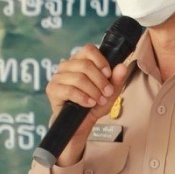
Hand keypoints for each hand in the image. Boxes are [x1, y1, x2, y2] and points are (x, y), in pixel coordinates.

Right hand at [44, 42, 130, 166]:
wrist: (81, 124)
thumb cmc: (94, 104)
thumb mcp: (110, 93)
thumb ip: (117, 80)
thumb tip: (122, 66)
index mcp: (80, 60)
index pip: (89, 49)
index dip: (100, 61)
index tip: (108, 74)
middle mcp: (67, 66)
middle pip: (85, 65)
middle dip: (100, 80)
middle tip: (107, 93)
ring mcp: (58, 77)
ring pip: (79, 78)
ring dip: (93, 91)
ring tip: (98, 100)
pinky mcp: (52, 90)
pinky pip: (69, 90)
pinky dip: (83, 97)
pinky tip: (89, 103)